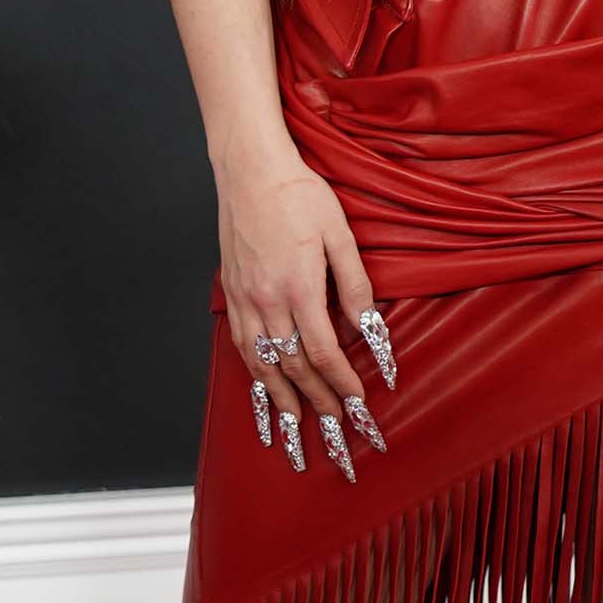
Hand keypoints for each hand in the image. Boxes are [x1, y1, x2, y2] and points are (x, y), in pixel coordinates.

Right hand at [216, 138, 394, 483]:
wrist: (250, 170)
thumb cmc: (298, 194)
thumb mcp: (339, 234)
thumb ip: (354, 285)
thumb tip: (370, 329)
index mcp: (297, 287)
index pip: (324, 352)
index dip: (342, 384)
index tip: (359, 406)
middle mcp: (266, 301)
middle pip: (294, 369)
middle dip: (318, 405)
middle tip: (336, 433)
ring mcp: (244, 301)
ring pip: (264, 366)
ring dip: (282, 403)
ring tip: (297, 432)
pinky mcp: (232, 296)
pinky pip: (243, 349)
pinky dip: (256, 378)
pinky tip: (265, 394)